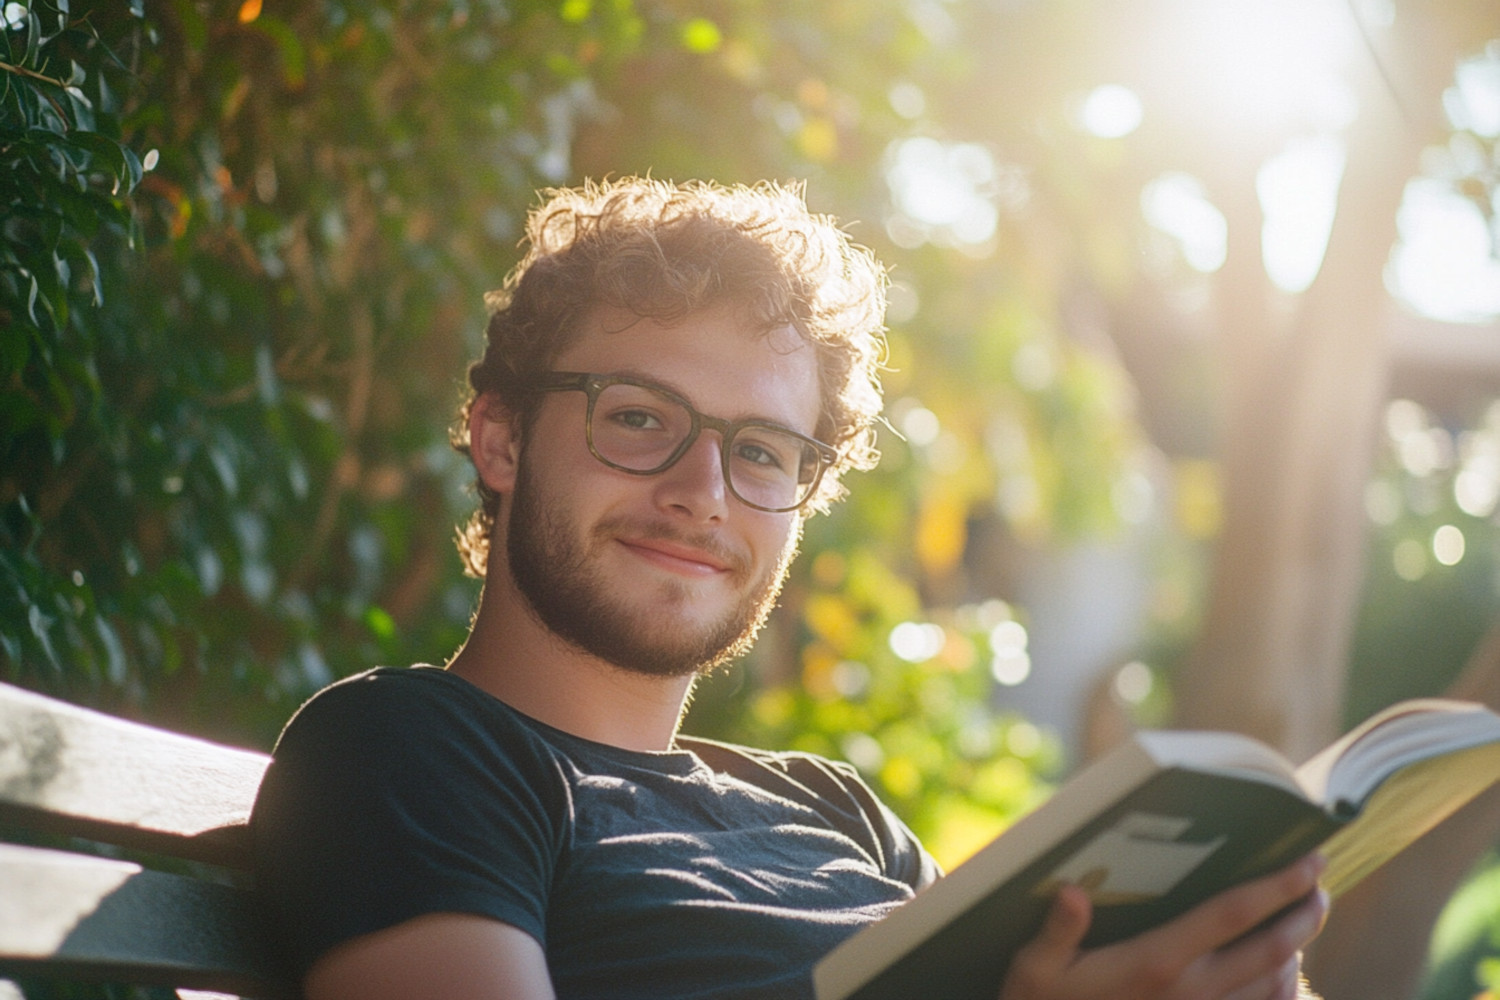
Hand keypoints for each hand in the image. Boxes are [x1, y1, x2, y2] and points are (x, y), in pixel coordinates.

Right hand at [998, 854, 1328, 999]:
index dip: (1276, 885)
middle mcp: (1191, 992)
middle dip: (1305, 913)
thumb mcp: (1036, 966)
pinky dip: (1285, 990)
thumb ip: (1058, 929)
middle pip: (1272, 948)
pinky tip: (1284, 971)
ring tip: (1302, 916)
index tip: (1308, 861)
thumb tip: (1070, 891)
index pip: (1232, 915)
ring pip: (1275, 984)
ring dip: (1298, 948)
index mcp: (1156, 962)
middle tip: (1320, 883)